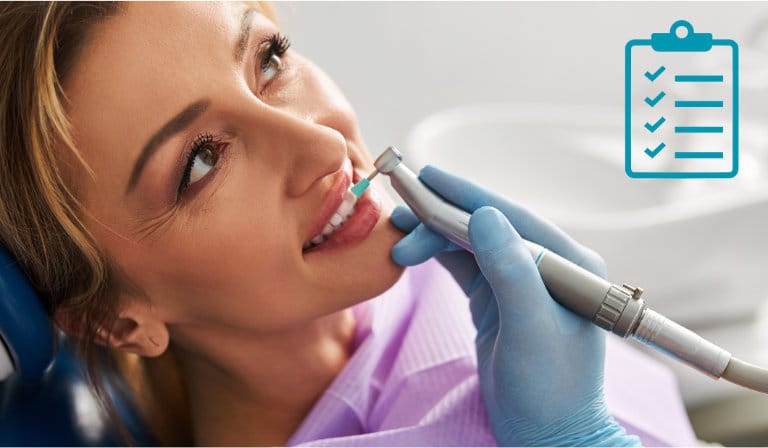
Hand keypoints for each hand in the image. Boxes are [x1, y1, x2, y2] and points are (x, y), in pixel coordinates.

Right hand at [390, 166, 639, 446]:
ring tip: (398, 241)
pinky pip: (464, 265)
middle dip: (441, 218)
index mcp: (567, 262)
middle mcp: (545, 264)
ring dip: (434, 237)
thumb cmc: (552, 388)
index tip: (429, 177)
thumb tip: (485, 215)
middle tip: (400, 215)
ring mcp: (520, 281)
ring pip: (470, 243)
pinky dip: (437, 255)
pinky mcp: (498, 299)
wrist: (547, 433)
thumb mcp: (532, 329)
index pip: (511, 216)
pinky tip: (414, 251)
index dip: (468, 195)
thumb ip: (512, 271)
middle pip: (485, 226)